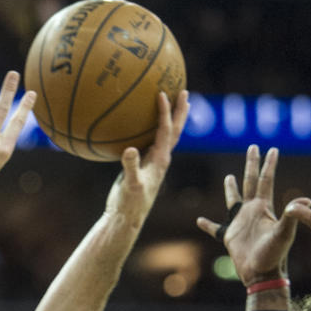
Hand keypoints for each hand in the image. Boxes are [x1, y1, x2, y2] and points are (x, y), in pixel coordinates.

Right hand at [105, 89, 188, 224]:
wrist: (126, 218)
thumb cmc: (129, 203)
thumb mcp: (130, 185)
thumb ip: (130, 167)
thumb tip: (130, 150)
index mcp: (160, 160)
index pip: (166, 131)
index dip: (165, 112)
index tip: (163, 93)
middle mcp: (160, 159)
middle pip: (175, 130)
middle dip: (180, 111)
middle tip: (184, 91)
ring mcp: (153, 162)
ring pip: (167, 136)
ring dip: (172, 118)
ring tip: (175, 103)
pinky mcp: (144, 165)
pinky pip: (152, 141)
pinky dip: (153, 128)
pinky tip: (145, 123)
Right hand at [197, 145, 307, 285]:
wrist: (262, 274)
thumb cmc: (274, 254)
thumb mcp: (285, 233)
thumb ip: (292, 215)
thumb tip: (307, 199)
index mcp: (263, 207)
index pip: (265, 180)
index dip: (269, 165)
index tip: (273, 149)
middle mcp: (251, 211)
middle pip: (250, 182)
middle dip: (251, 165)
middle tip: (253, 147)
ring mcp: (239, 223)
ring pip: (233, 201)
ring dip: (231, 189)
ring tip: (229, 178)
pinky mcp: (229, 236)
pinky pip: (215, 228)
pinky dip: (208, 225)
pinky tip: (200, 220)